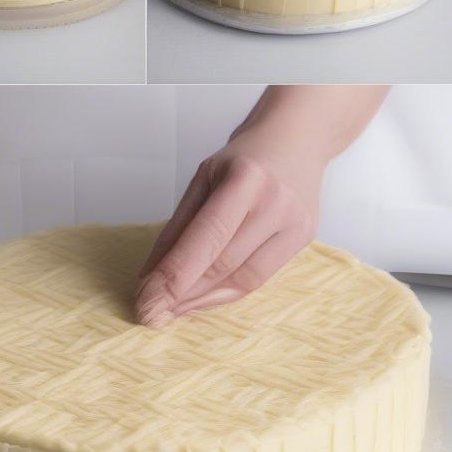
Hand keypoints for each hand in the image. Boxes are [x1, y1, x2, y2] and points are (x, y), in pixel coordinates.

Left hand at [134, 130, 321, 327]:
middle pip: (225, 264)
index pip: (207, 238)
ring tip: (175, 308)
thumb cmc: (245, 158)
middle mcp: (276, 202)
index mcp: (246, 179)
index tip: (146, 302)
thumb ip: (179, 227)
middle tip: (151, 312)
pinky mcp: (306, 238)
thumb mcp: (204, 179)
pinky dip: (228, 292)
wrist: (297, 139)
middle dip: (183, 294)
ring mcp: (296, 222)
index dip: (175, 276)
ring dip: (204, 300)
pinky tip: (204, 296)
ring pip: (245, 280)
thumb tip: (152, 276)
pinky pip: (260, 278)